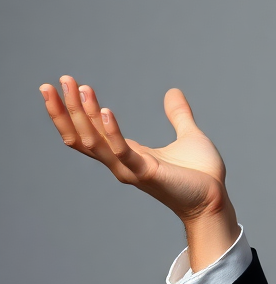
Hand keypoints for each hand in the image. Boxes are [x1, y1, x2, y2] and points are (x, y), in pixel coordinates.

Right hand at [40, 78, 238, 267]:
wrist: (215, 200)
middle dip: (66, 110)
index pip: (87, 132)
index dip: (72, 111)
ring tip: (78, 88)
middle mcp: (121, 163)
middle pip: (82, 135)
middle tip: (52, 84)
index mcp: (127, 153)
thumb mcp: (188, 135)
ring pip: (95, 142)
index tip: (63, 85)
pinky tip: (106, 110)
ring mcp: (131, 169)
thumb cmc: (200, 174)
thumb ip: (178, 115)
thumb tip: (173, 91)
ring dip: (84, 115)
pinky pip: (123, 152)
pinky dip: (113, 131)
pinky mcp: (147, 173)